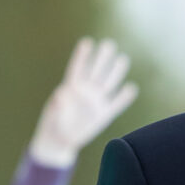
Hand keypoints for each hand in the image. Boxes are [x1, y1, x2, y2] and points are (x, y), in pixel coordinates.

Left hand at [31, 38, 137, 165]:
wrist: (60, 141)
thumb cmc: (52, 124)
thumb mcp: (52, 115)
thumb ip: (57, 105)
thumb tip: (61, 94)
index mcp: (71, 87)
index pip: (77, 68)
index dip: (82, 56)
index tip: (87, 42)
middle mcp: (85, 92)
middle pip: (96, 71)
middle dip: (102, 58)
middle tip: (109, 44)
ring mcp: (96, 102)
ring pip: (108, 84)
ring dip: (115, 72)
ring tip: (123, 59)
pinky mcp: (104, 115)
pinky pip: (117, 104)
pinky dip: (124, 97)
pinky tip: (131, 88)